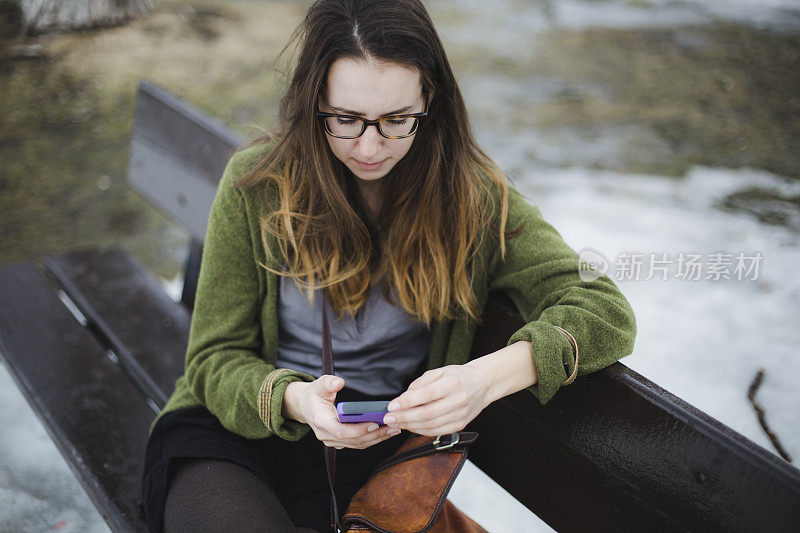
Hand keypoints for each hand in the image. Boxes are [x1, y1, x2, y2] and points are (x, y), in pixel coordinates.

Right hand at [284, 376, 400, 448]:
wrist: (305, 407)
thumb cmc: (314, 394)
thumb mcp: (319, 385)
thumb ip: (328, 383)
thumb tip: (339, 382)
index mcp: (321, 421)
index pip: (341, 431)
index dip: (358, 430)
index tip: (374, 423)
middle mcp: (326, 435)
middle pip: (353, 440)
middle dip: (375, 435)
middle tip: (393, 426)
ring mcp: (333, 440)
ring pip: (357, 444)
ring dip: (377, 438)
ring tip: (394, 429)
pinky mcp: (340, 441)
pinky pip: (358, 443)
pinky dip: (372, 438)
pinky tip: (386, 431)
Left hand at [383, 365, 489, 435]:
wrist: (483, 384)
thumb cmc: (458, 376)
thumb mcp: (439, 371)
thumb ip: (420, 384)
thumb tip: (402, 399)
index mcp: (452, 383)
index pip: (426, 394)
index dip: (407, 402)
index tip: (392, 405)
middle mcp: (458, 400)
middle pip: (427, 414)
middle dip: (404, 417)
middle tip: (389, 418)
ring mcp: (461, 414)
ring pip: (431, 426)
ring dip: (410, 426)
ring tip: (396, 423)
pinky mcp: (461, 425)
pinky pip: (437, 432)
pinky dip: (421, 431)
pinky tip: (411, 426)